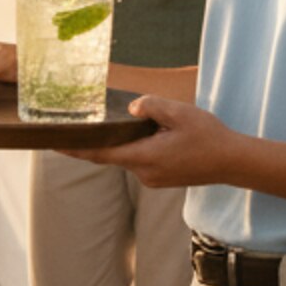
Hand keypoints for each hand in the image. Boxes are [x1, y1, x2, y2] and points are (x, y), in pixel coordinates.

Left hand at [64, 96, 242, 189]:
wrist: (232, 162)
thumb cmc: (209, 137)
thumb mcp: (181, 113)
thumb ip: (152, 107)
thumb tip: (131, 108)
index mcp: (144, 156)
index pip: (99, 153)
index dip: (74, 148)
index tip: (52, 143)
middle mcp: (143, 172)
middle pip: (108, 156)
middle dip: (87, 144)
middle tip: (62, 133)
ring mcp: (151, 178)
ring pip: (125, 157)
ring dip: (116, 143)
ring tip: (102, 125)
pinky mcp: (159, 178)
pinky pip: (137, 161)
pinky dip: (130, 148)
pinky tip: (136, 135)